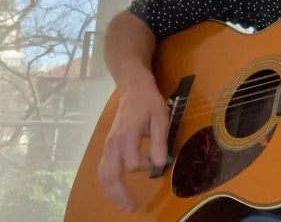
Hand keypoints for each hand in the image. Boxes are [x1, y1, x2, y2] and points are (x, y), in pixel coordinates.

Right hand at [98, 72, 168, 211]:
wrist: (133, 88)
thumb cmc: (149, 102)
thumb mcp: (160, 118)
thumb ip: (159, 142)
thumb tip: (159, 165)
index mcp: (126, 137)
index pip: (132, 164)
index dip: (146, 167)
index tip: (158, 162)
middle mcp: (113, 144)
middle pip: (110, 175)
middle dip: (119, 194)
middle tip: (130, 209)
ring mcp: (108, 145)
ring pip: (103, 174)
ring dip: (111, 191)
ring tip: (122, 204)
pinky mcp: (108, 146)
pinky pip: (104, 168)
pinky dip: (108, 182)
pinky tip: (116, 190)